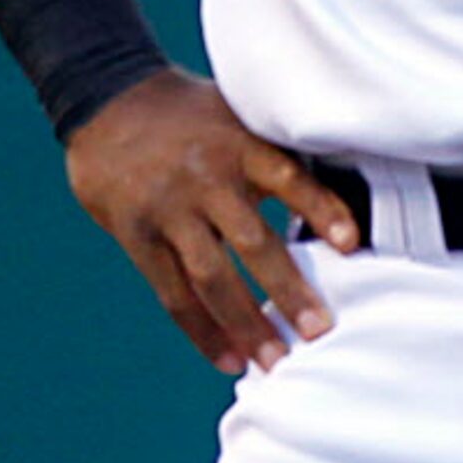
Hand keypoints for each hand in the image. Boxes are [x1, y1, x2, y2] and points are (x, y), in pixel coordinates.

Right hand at [64, 68, 359, 374]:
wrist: (109, 102)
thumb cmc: (192, 115)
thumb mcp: (237, 114)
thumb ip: (275, 151)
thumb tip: (340, 184)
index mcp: (240, 144)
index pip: (288, 177)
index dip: (321, 209)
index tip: (352, 243)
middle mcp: (207, 178)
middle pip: (251, 241)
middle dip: (287, 289)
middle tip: (319, 329)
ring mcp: (169, 209)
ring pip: (211, 277)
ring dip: (245, 324)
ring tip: (275, 360)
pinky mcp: (137, 235)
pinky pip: (172, 293)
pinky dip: (201, 330)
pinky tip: (228, 358)